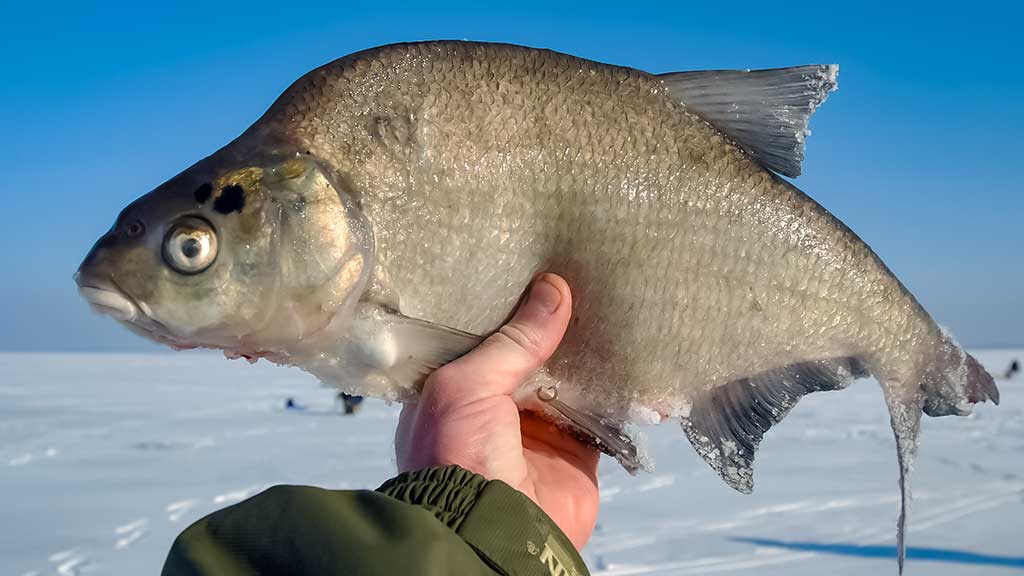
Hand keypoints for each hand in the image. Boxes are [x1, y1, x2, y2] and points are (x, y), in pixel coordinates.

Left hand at [395, 273, 599, 548]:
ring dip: (588, 350)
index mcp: (454, 389)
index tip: (532, 262)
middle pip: (529, 354)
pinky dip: (617, 388)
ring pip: (568, 378)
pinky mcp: (577, 450)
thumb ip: (513, 340)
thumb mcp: (468, 385)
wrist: (494, 531)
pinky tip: (635, 350)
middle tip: (581, 269)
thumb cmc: (458, 452)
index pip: (482, 336)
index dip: (506, 304)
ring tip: (614, 298)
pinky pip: (601, 411)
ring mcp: (537, 429)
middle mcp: (494, 406)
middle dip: (552, 321)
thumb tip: (554, 287)